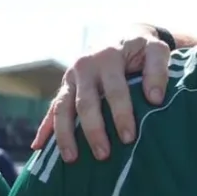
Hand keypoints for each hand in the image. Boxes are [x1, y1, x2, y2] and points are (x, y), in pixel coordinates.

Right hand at [31, 26, 171, 161]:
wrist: (123, 36)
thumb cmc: (143, 48)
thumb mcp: (156, 50)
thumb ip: (158, 70)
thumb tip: (155, 99)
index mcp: (107, 57)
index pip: (114, 90)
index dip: (121, 114)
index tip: (129, 137)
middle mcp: (84, 67)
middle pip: (85, 103)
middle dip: (93, 131)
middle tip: (104, 155)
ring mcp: (70, 78)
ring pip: (62, 108)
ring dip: (65, 135)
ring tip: (72, 159)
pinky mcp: (65, 87)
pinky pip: (52, 109)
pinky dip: (44, 128)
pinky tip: (38, 147)